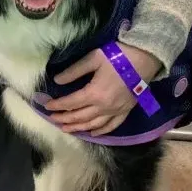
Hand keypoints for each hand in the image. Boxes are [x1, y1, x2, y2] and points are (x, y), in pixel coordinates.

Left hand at [42, 43, 162, 136]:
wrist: (145, 59)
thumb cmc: (118, 56)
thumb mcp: (93, 59)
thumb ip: (74, 71)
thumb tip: (57, 80)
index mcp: (94, 93)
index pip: (71, 103)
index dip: (57, 105)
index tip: (46, 106)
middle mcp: (104, 107)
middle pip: (80, 117)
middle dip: (64, 119)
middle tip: (52, 119)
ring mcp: (116, 111)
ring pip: (93, 125)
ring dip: (78, 128)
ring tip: (66, 129)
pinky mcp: (125, 111)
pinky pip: (111, 126)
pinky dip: (100, 131)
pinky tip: (92, 133)